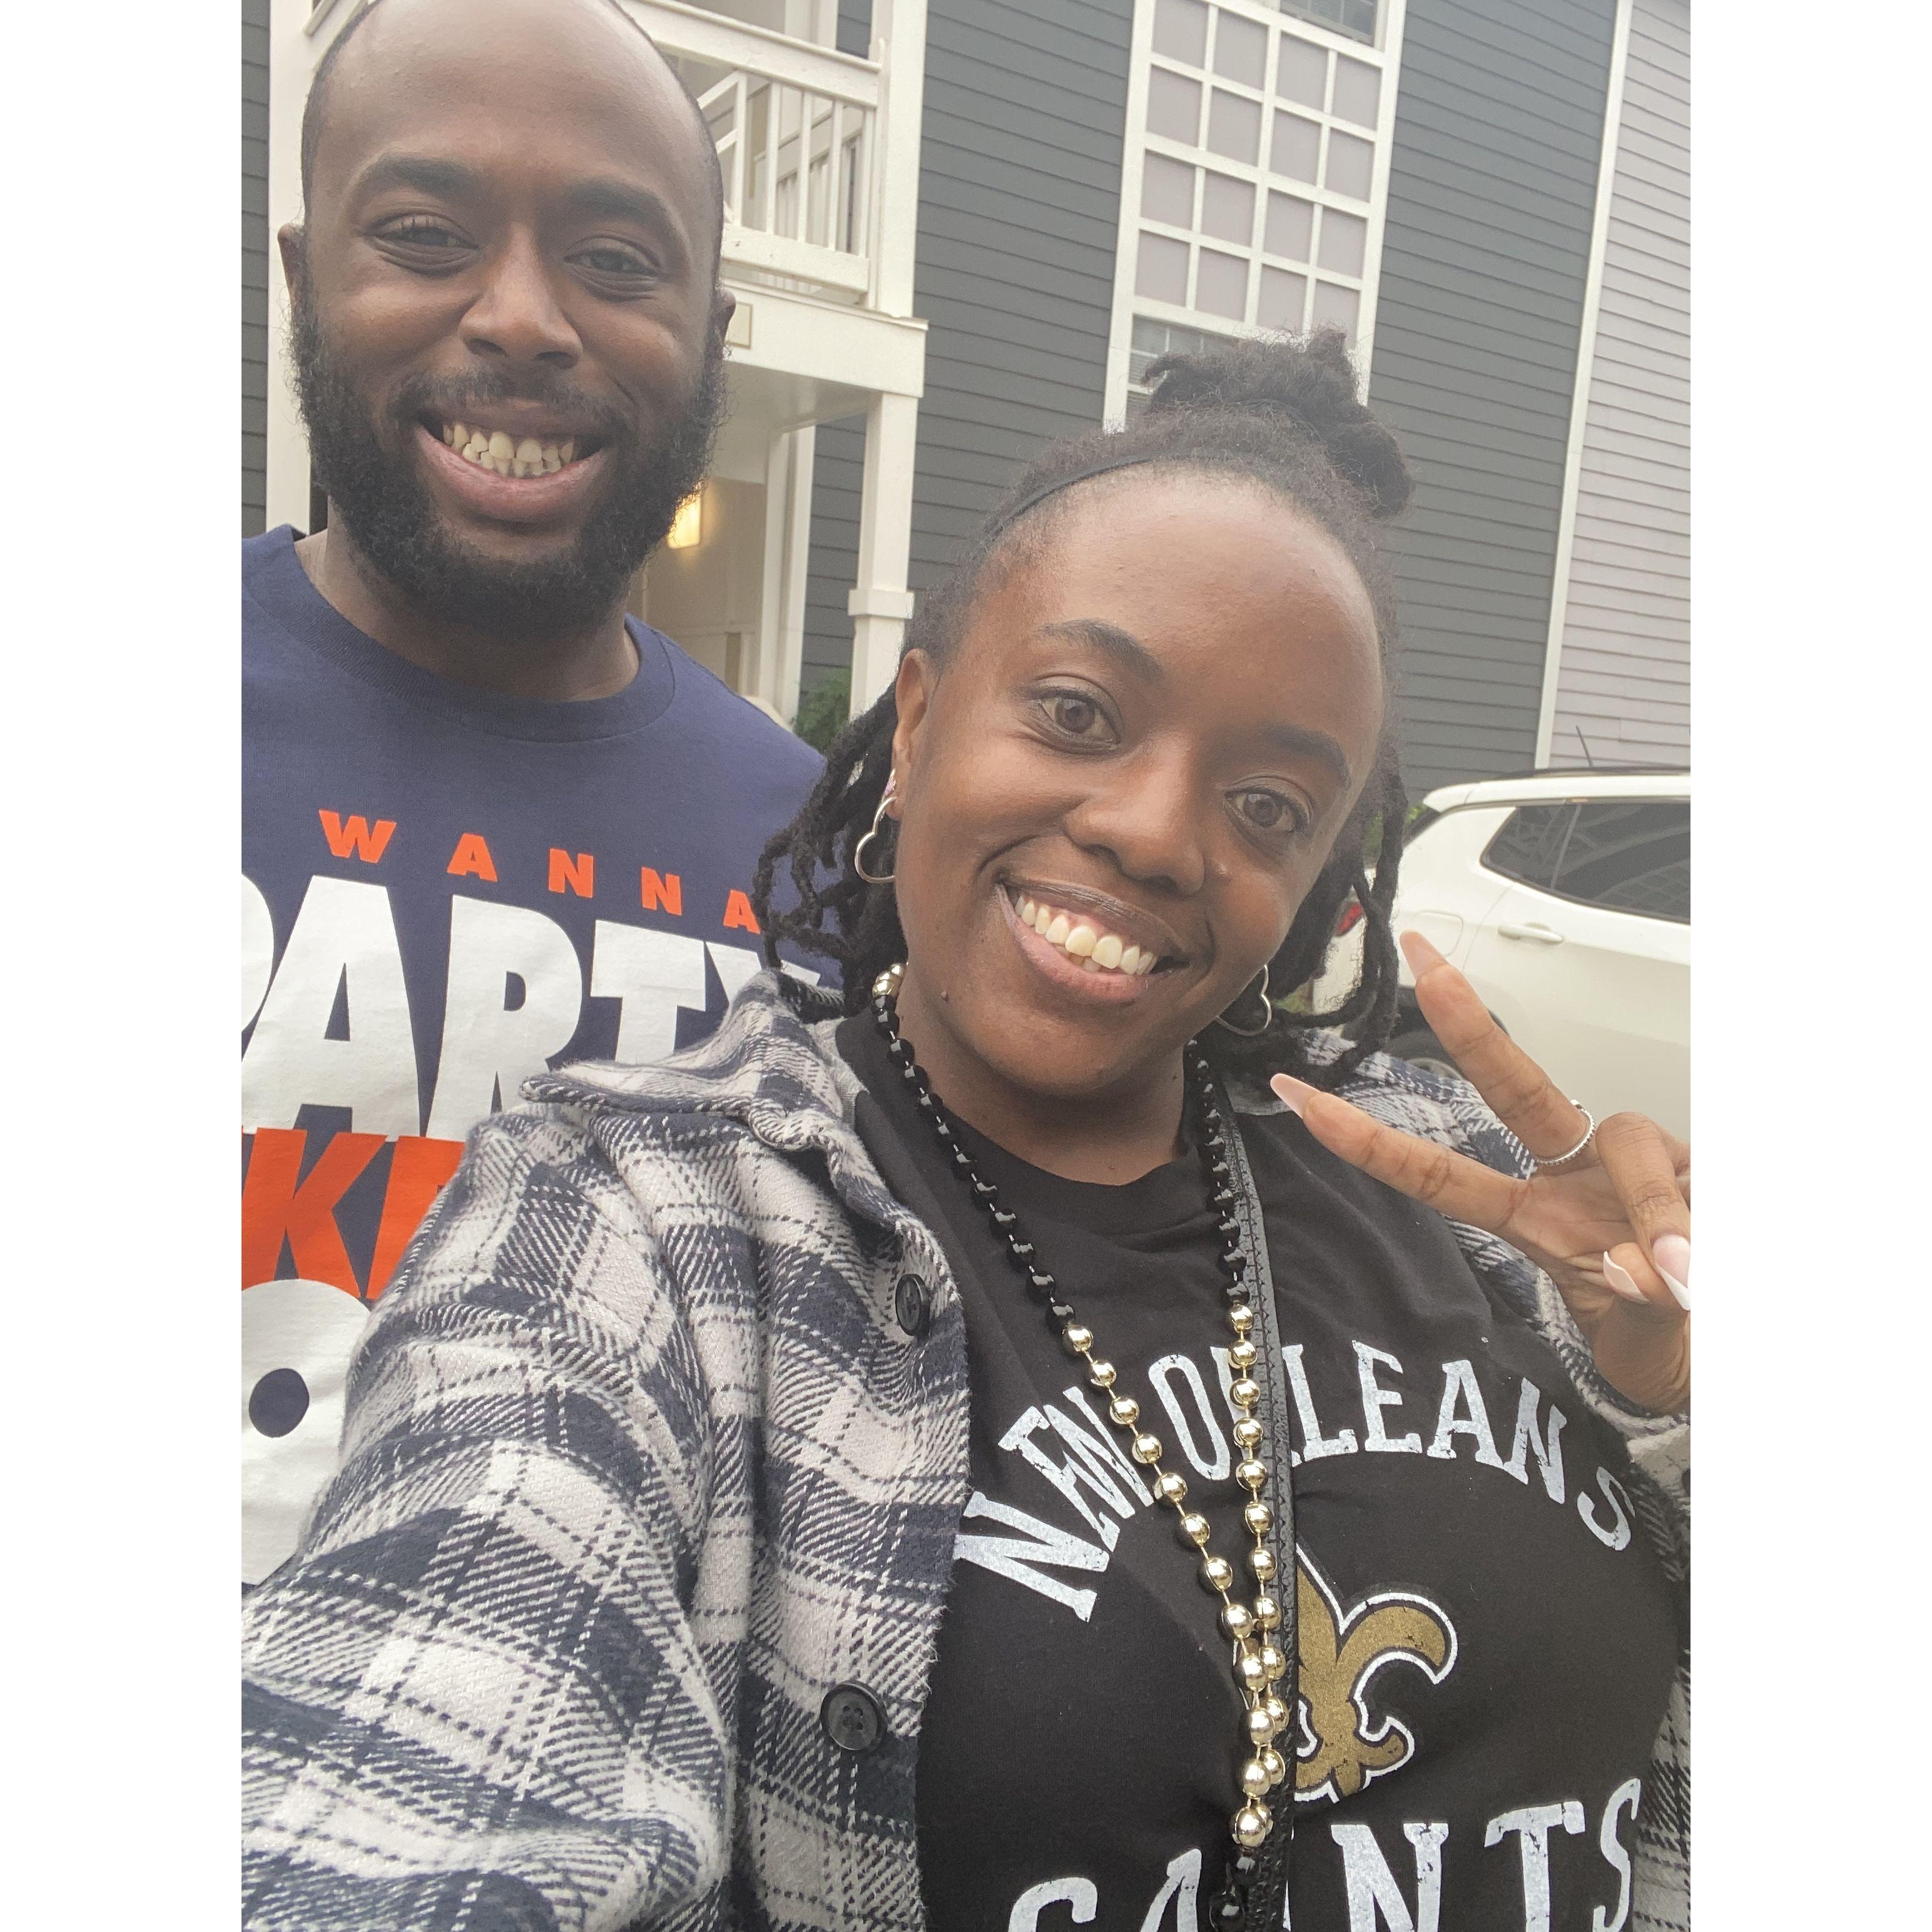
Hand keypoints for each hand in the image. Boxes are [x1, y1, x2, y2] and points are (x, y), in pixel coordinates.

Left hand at [1272, 931, 1688, 1413]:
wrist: (1737, 1344)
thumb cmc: (1676, 1343)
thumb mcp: (1647, 1344)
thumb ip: (1641, 1307)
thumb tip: (1636, 1264)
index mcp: (1536, 1217)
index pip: (1438, 1174)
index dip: (1366, 1141)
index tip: (1295, 1095)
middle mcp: (1578, 1173)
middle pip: (1516, 1089)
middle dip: (1468, 1025)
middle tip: (1424, 965)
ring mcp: (1640, 1162)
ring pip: (1631, 1144)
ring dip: (1655, 1209)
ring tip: (1687, 1277)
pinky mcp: (1703, 1161)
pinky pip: (1695, 1177)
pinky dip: (1700, 1225)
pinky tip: (1713, 1265)